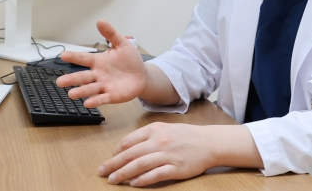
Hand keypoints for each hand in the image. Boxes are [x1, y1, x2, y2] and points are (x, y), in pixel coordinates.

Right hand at [56, 19, 145, 107]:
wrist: (141, 75)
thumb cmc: (130, 60)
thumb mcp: (122, 44)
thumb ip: (111, 34)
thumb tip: (100, 21)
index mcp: (98, 61)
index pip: (84, 58)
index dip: (74, 57)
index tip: (63, 55)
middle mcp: (98, 74)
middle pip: (82, 77)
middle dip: (71, 79)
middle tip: (60, 82)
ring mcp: (104, 85)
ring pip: (89, 89)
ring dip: (80, 91)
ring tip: (71, 94)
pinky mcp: (111, 95)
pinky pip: (102, 98)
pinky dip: (95, 101)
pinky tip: (88, 103)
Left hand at [98, 122, 215, 186]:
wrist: (209, 143)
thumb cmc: (187, 136)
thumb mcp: (165, 129)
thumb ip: (147, 136)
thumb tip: (127, 148)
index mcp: (155, 130)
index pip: (129, 141)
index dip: (116, 152)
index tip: (110, 159)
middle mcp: (160, 141)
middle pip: (130, 154)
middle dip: (113, 164)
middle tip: (102, 172)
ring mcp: (168, 154)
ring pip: (140, 164)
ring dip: (123, 173)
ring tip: (113, 180)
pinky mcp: (176, 168)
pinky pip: (156, 174)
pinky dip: (143, 180)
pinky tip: (134, 184)